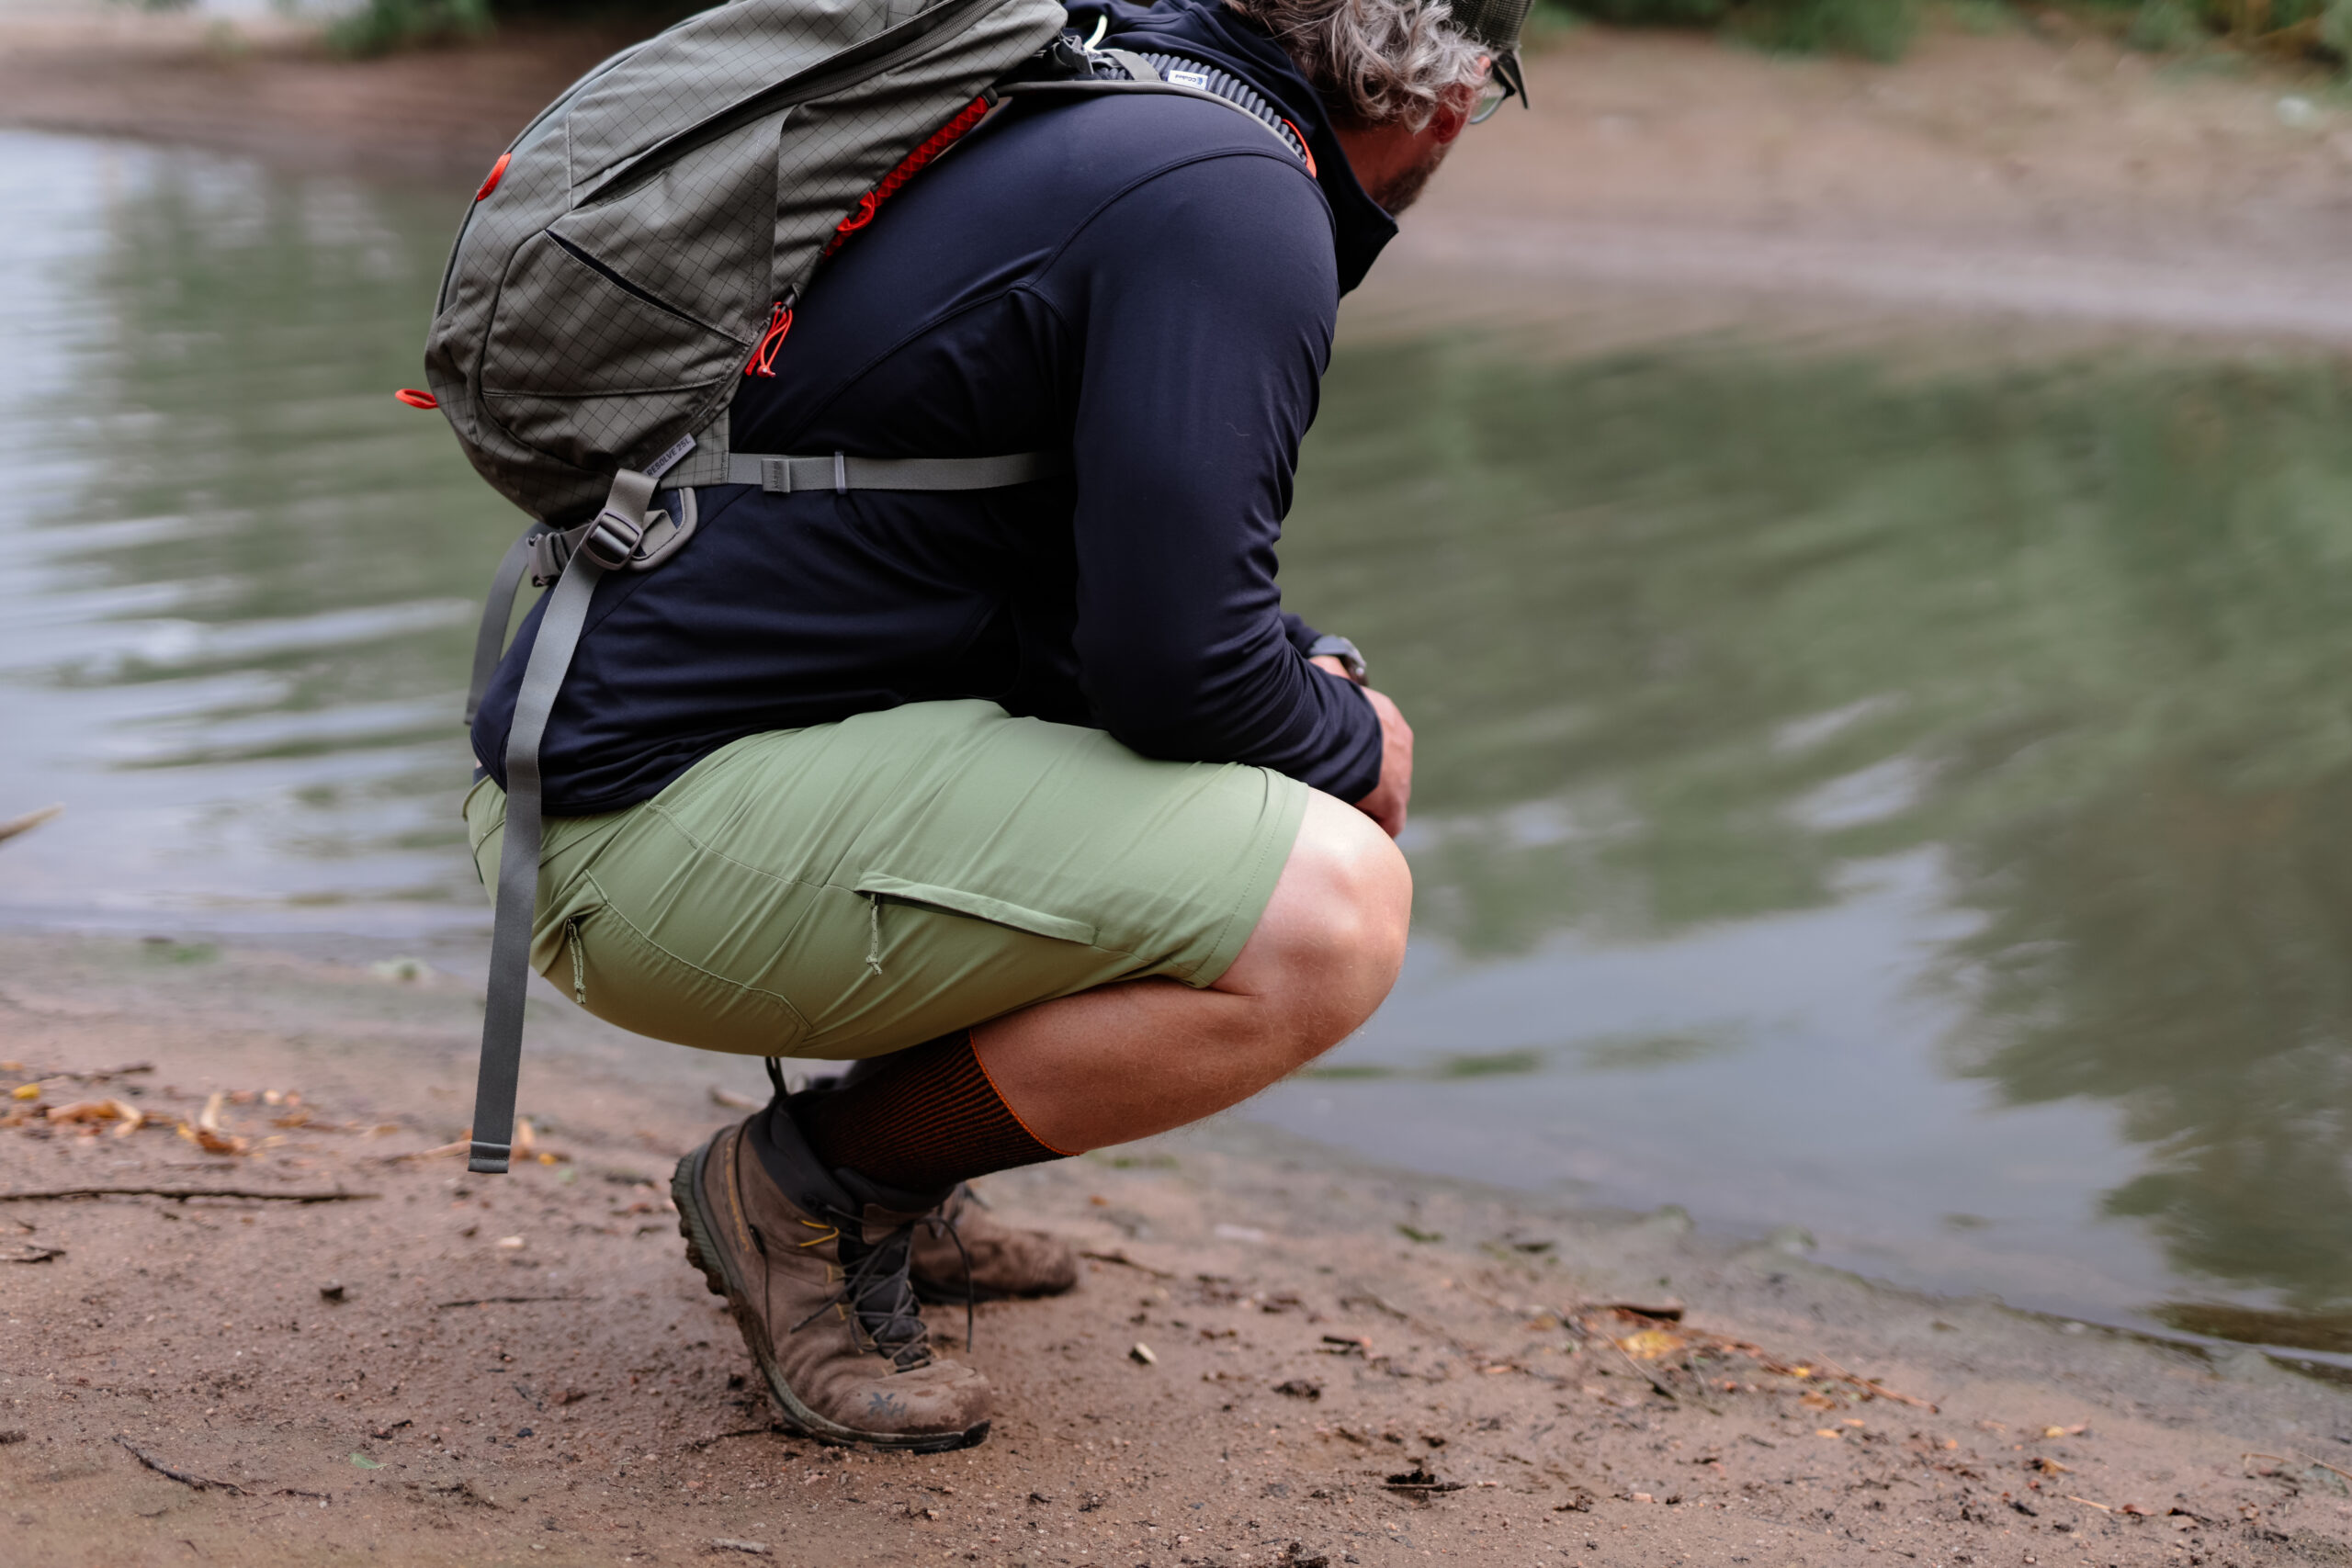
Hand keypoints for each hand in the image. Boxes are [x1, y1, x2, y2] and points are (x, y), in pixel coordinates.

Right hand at [1312, 655, 1412, 837]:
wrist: (1325, 724)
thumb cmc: (1316, 699)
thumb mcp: (1324, 675)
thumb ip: (1328, 669)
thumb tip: (1323, 655)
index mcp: (1385, 714)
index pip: (1379, 742)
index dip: (1360, 758)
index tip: (1338, 765)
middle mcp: (1399, 740)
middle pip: (1386, 770)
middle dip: (1364, 782)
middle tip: (1336, 791)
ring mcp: (1400, 770)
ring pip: (1387, 795)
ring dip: (1365, 803)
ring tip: (1337, 809)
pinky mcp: (1394, 798)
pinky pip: (1388, 820)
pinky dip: (1371, 824)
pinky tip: (1347, 825)